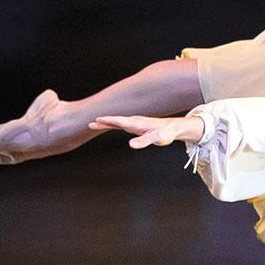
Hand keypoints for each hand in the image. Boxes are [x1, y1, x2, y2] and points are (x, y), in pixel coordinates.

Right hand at [88, 114, 204, 147]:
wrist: (174, 128)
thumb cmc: (167, 132)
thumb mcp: (157, 138)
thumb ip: (144, 141)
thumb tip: (131, 145)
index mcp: (137, 123)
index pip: (120, 121)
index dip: (108, 121)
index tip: (97, 120)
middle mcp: (134, 122)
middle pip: (115, 121)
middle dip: (103, 122)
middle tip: (90, 123)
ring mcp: (134, 124)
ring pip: (117, 123)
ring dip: (106, 123)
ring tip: (94, 124)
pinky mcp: (136, 127)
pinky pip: (121, 125)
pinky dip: (113, 125)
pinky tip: (109, 126)